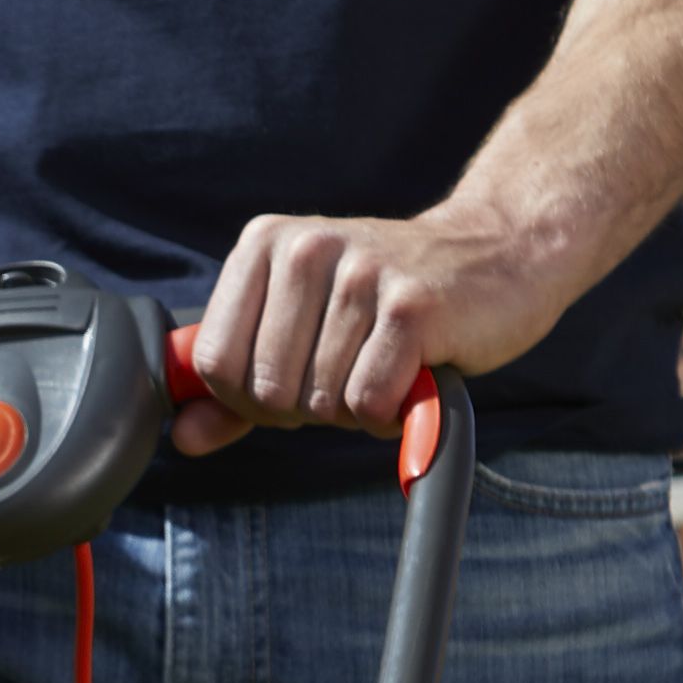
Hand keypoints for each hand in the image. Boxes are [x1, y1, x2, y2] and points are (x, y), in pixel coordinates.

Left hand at [172, 206, 576, 455]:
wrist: (500, 254)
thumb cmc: (389, 301)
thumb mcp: (302, 332)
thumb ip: (235, 388)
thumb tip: (181, 437)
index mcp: (265, 245)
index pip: (215, 363)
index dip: (250, 398)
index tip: (293, 379)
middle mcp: (307, 248)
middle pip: (266, 391)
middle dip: (307, 407)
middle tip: (351, 370)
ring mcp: (361, 273)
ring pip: (321, 402)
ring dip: (356, 408)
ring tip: (385, 363)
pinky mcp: (413, 306)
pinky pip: (369, 403)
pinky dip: (390, 411)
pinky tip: (412, 373)